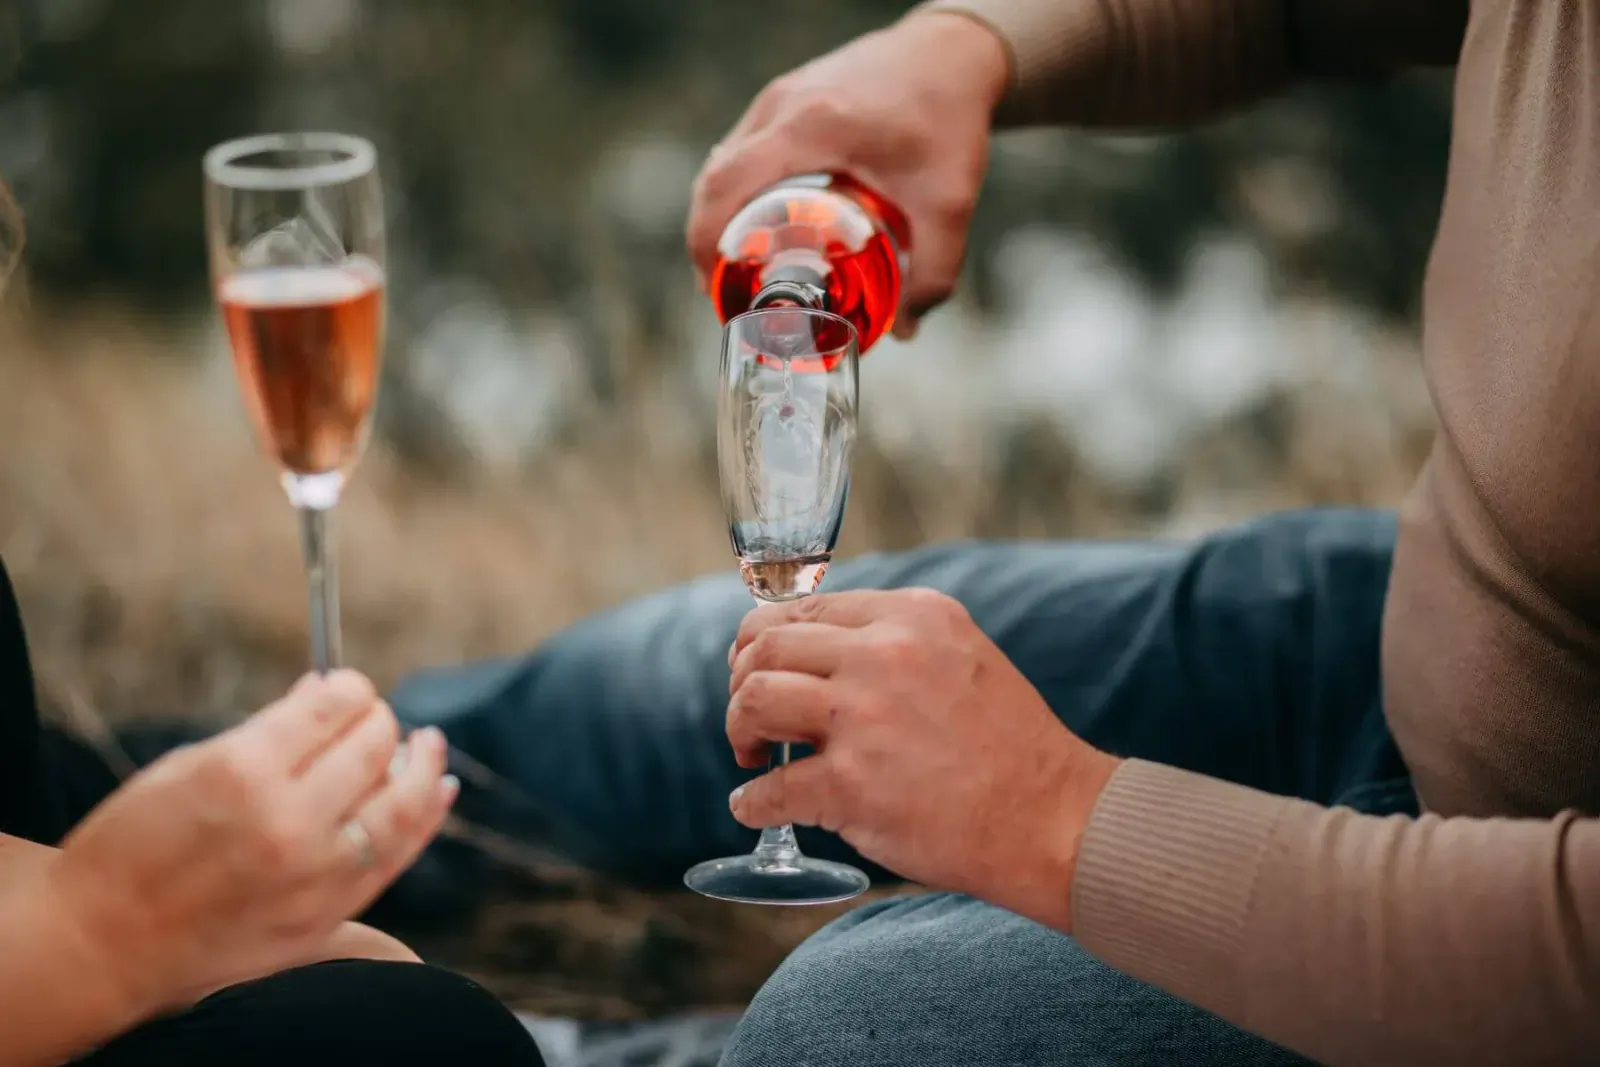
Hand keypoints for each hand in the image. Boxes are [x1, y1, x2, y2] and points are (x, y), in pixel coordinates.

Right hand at [44, 670, 456, 1017]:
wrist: (101, 944)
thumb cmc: (131, 847)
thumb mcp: (185, 767)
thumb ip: (266, 732)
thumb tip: (326, 692)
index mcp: (243, 770)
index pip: (332, 707)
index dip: (349, 689)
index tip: (348, 687)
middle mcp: (286, 821)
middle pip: (373, 749)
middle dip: (380, 721)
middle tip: (375, 716)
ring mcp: (312, 874)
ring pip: (401, 803)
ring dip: (423, 764)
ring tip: (429, 743)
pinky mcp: (325, 914)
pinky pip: (397, 856)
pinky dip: (428, 817)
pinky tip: (441, 788)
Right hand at [685, 12, 1009, 338]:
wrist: (952, 52)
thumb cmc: (948, 117)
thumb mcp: (949, 202)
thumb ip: (934, 270)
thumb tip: (906, 329)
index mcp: (811, 126)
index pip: (727, 185)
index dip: (706, 243)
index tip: (714, 288)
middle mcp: (782, 106)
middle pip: (714, 179)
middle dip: (708, 240)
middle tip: (726, 290)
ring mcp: (778, 96)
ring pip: (724, 162)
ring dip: (721, 214)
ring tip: (741, 265)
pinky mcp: (785, 96)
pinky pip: (744, 148)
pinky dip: (739, 189)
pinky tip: (760, 223)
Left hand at [726, 589, 1121, 929]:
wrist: (1054, 820)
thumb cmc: (1010, 747)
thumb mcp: (962, 655)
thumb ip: (896, 641)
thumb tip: (815, 648)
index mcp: (913, 617)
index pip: (806, 607)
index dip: (763, 639)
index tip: (755, 665)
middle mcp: (886, 656)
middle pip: (768, 646)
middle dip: (741, 680)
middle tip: (750, 718)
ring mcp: (865, 719)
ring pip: (755, 700)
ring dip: (739, 729)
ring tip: (754, 755)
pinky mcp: (852, 786)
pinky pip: (771, 788)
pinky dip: (751, 801)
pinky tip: (755, 808)